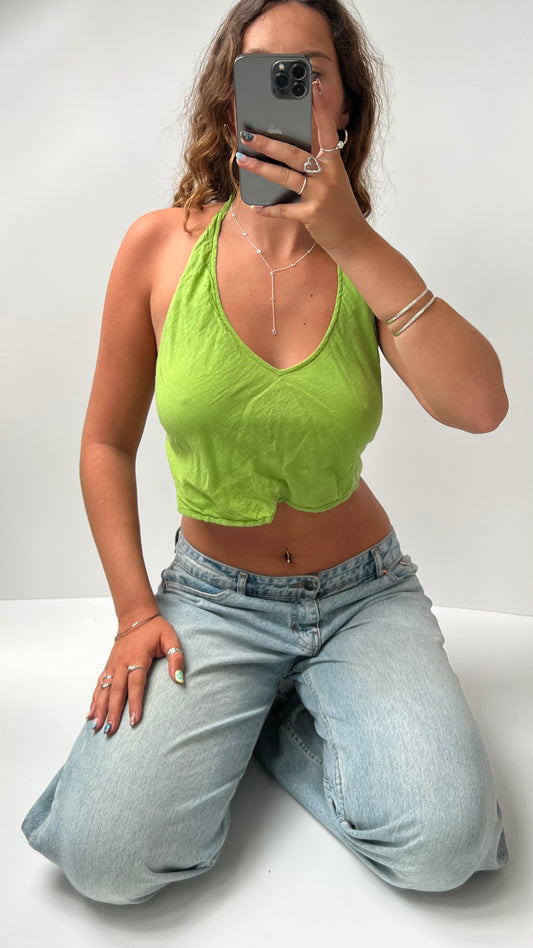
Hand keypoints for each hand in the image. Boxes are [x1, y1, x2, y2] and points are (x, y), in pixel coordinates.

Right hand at [86, 615, 183, 734]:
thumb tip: (180, 678)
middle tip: (110, 731)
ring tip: (96, 727)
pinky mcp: (108, 666)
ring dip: (100, 709)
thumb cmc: (155, 628)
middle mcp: (122, 663)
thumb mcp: (171, 638)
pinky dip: (94, 699)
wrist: (135, 615)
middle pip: (116, 691)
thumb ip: (176, 658)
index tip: (134, 720)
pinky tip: (90, 713)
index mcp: (138, 657)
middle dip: (113, 712)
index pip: (136, 684)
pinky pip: (99, 684)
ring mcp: (113, 665)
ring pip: (104, 690)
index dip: (135, 703)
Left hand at [235, 82, 366, 255]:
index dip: (320, 108)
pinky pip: (286, 210)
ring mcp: (320, 195)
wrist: (352, 237)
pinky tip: (256, 206)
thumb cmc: (338, 206)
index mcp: (333, 163)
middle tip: (247, 134)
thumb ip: (315, 164)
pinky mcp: (312, 215)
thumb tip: (284, 148)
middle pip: (295, 154)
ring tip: (242, 160)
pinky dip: (270, 209)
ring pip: (286, 177)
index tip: (313, 86)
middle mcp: (328, 175)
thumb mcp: (332, 180)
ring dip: (261, 168)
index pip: (327, 130)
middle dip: (269, 143)